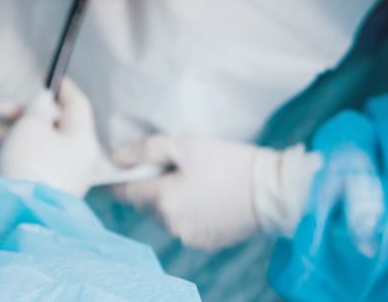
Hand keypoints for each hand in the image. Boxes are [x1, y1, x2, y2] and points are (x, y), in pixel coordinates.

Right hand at [0, 79, 102, 197]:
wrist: (20, 214)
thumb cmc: (29, 164)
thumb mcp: (31, 125)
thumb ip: (38, 107)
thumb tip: (45, 101)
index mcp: (83, 139)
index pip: (78, 104)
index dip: (63, 88)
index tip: (51, 77)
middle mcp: (80, 159)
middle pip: (57, 125)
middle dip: (28, 113)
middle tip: (3, 110)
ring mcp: (66, 178)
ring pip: (43, 143)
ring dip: (18, 132)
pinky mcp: (48, 192)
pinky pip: (36, 161)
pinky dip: (20, 150)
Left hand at [112, 135, 321, 251]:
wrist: (275, 192)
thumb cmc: (229, 163)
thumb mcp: (184, 145)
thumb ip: (145, 150)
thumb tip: (116, 157)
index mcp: (163, 201)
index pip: (124, 192)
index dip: (115, 179)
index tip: (112, 168)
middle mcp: (171, 225)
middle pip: (144, 203)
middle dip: (146, 184)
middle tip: (161, 163)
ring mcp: (189, 237)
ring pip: (164, 214)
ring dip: (166, 198)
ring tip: (185, 176)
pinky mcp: (207, 242)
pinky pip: (183, 224)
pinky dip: (185, 209)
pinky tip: (202, 193)